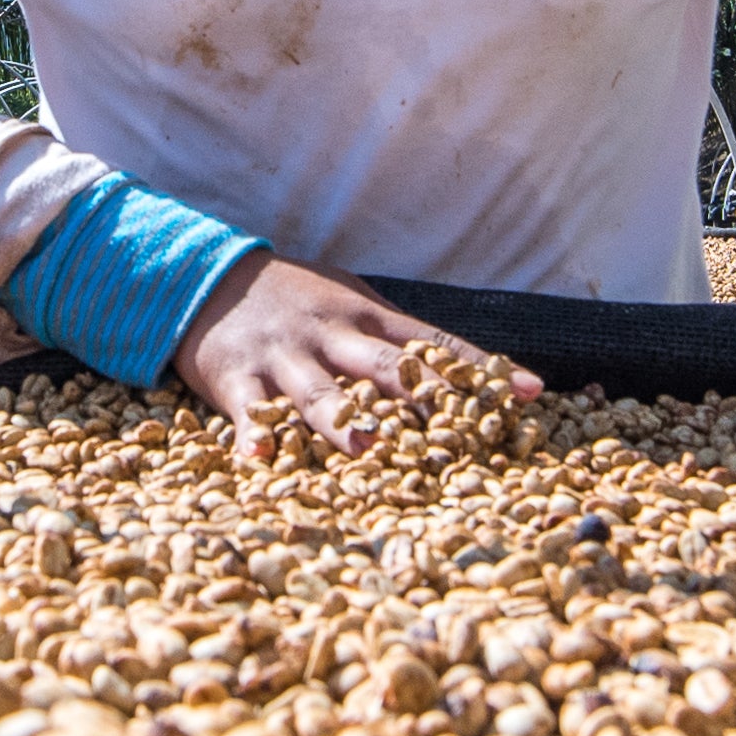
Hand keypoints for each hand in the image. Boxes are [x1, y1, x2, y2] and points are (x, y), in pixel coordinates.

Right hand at [170, 253, 539, 448]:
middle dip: (423, 398)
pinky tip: (259, 459)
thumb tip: (468, 372)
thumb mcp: (351, 301)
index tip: (528, 392)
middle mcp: (331, 336)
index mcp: (366, 317)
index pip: (434, 344)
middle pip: (383, 368)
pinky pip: (246, 412)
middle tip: (460, 429)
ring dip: (343, 420)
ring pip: (318, 392)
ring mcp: (283, 356)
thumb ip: (400, 338)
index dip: (481, 369)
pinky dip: (253, 436)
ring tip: (365, 445)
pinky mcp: (235, 377)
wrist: (207, 276)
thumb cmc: (296, 297)